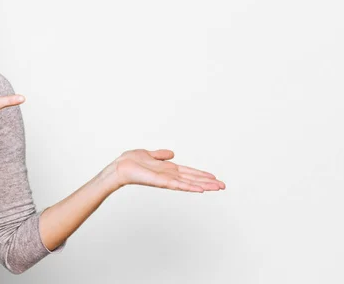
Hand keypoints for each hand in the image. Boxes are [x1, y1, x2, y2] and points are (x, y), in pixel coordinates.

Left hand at [108, 149, 224, 192]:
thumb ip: (160, 155)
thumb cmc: (130, 162)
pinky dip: (190, 187)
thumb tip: (172, 153)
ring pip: (189, 183)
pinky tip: (201, 189)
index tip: (214, 177)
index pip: (188, 172)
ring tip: (218, 187)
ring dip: (204, 185)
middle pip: (193, 179)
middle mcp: (169, 175)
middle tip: (223, 186)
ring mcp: (166, 179)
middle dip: (208, 182)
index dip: (201, 174)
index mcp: (167, 169)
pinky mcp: (161, 182)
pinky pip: (178, 185)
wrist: (119, 167)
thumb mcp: (148, 154)